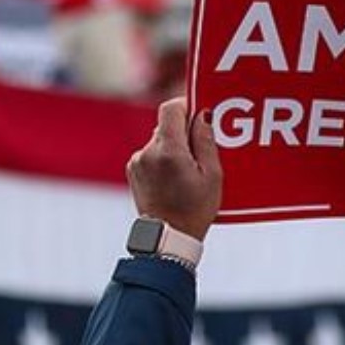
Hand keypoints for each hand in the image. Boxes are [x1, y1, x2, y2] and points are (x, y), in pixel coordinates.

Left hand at [127, 98, 222, 240]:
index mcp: (168, 151)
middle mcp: (147, 153)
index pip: (170, 109)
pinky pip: (151, 154)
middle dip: (184, 132)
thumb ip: (205, 141)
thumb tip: (201, 116)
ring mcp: (137, 162)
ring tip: (189, 170)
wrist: (167, 238)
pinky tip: (175, 178)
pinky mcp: (132, 171)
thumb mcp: (212, 176)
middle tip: (201, 149)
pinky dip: (163, 158)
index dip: (186, 106)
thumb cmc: (194, 210)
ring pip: (159, 140)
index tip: (199, 113)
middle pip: (166, 125)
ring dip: (174, 146)